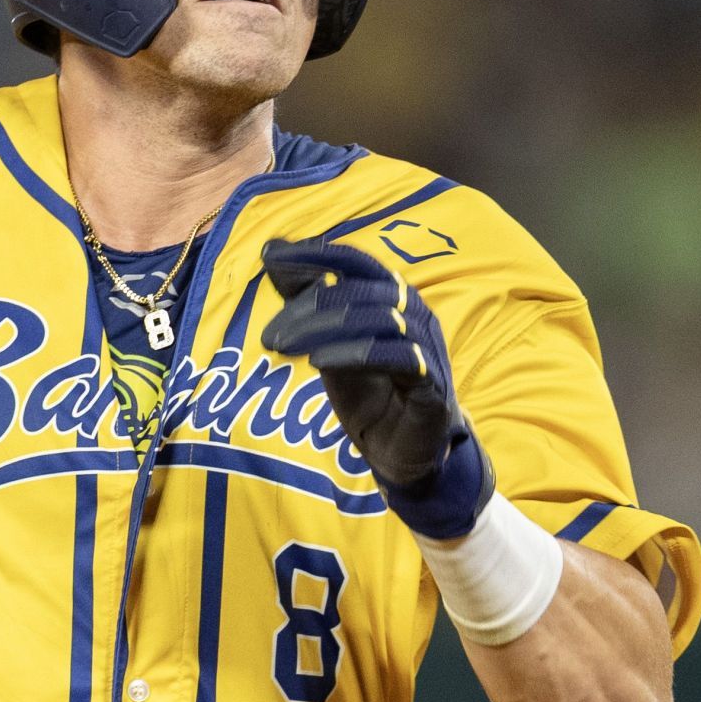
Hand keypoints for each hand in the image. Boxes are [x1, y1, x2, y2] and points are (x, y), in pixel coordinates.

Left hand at [260, 239, 493, 538]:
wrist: (395, 449)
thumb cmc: (366, 388)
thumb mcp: (326, 339)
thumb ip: (304, 298)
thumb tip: (271, 252)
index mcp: (392, 295)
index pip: (355, 260)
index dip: (315, 254)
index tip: (271, 257)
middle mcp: (414, 311)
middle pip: (359, 290)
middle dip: (307, 308)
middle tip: (268, 335)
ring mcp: (427, 344)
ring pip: (377, 319)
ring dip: (322, 330)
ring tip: (283, 348)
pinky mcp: (431, 380)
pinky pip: (397, 356)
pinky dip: (354, 354)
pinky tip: (319, 362)